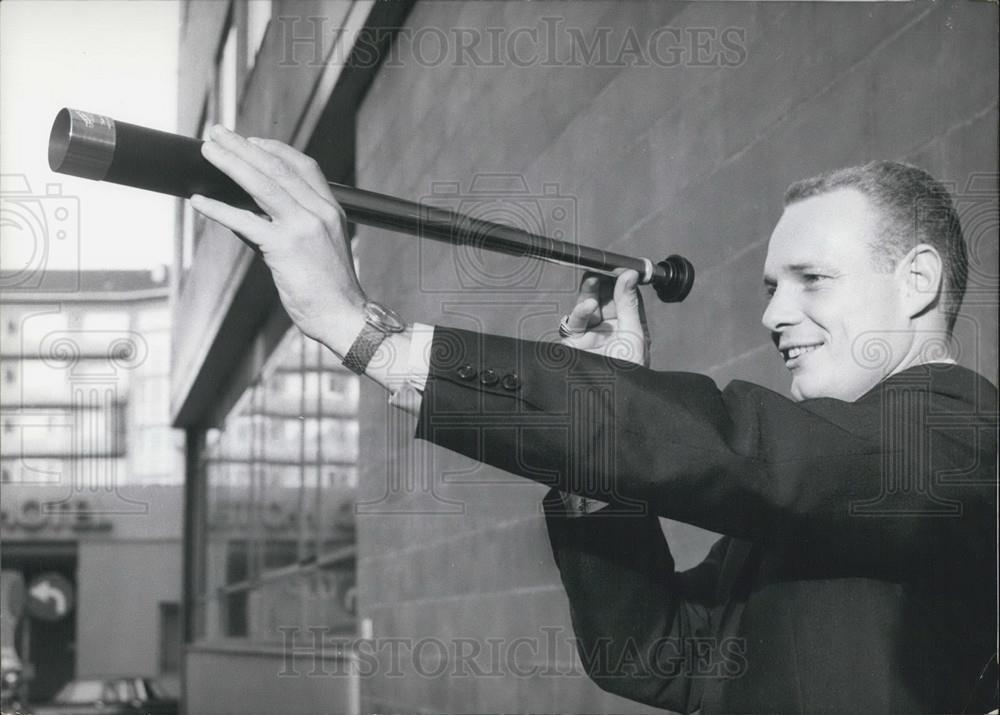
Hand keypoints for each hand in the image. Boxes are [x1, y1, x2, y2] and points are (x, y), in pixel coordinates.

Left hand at [190, 126, 365, 349]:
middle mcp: (319, 212)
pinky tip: (201, 201)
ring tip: (208, 151)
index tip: (250, 140)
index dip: (275, 149)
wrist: (344, 316)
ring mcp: (303, 227)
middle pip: (277, 167)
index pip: (303, 165)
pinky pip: (245, 221)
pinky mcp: (285, 247)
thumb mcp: (321, 247)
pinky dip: (219, 209)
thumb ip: (289, 225)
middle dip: (243, 146)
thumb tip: (247, 212)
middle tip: (217, 132)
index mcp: (331, 210)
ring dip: (230, 163)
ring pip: (261, 184)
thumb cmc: (331, 289)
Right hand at [560, 269, 649, 366]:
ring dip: (590, 291)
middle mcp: (609, 328)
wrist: (611, 398)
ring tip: (593, 278)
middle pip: (604, 297)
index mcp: (629, 325)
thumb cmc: (630, 372)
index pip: (625, 296)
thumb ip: (628, 303)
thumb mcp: (634, 333)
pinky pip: (575, 321)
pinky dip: (581, 311)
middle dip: (603, 281)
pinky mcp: (574, 342)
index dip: (622, 279)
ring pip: (588, 305)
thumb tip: (630, 275)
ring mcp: (591, 334)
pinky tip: (588, 305)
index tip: (620, 265)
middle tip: (603, 267)